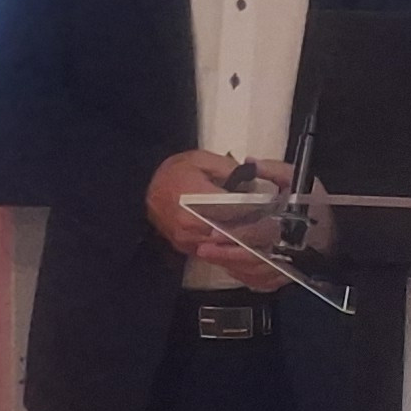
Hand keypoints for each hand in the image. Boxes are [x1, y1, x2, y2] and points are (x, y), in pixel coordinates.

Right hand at [145, 149, 286, 287]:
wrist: (142, 188)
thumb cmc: (174, 172)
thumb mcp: (202, 159)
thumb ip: (229, 168)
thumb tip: (253, 179)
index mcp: (197, 200)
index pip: (235, 212)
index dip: (253, 211)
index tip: (269, 208)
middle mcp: (192, 226)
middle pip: (231, 233)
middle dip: (249, 229)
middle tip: (267, 222)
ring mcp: (188, 240)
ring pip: (222, 246)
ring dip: (238, 240)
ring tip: (254, 230)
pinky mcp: (184, 248)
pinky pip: (211, 251)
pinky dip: (224, 246)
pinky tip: (236, 238)